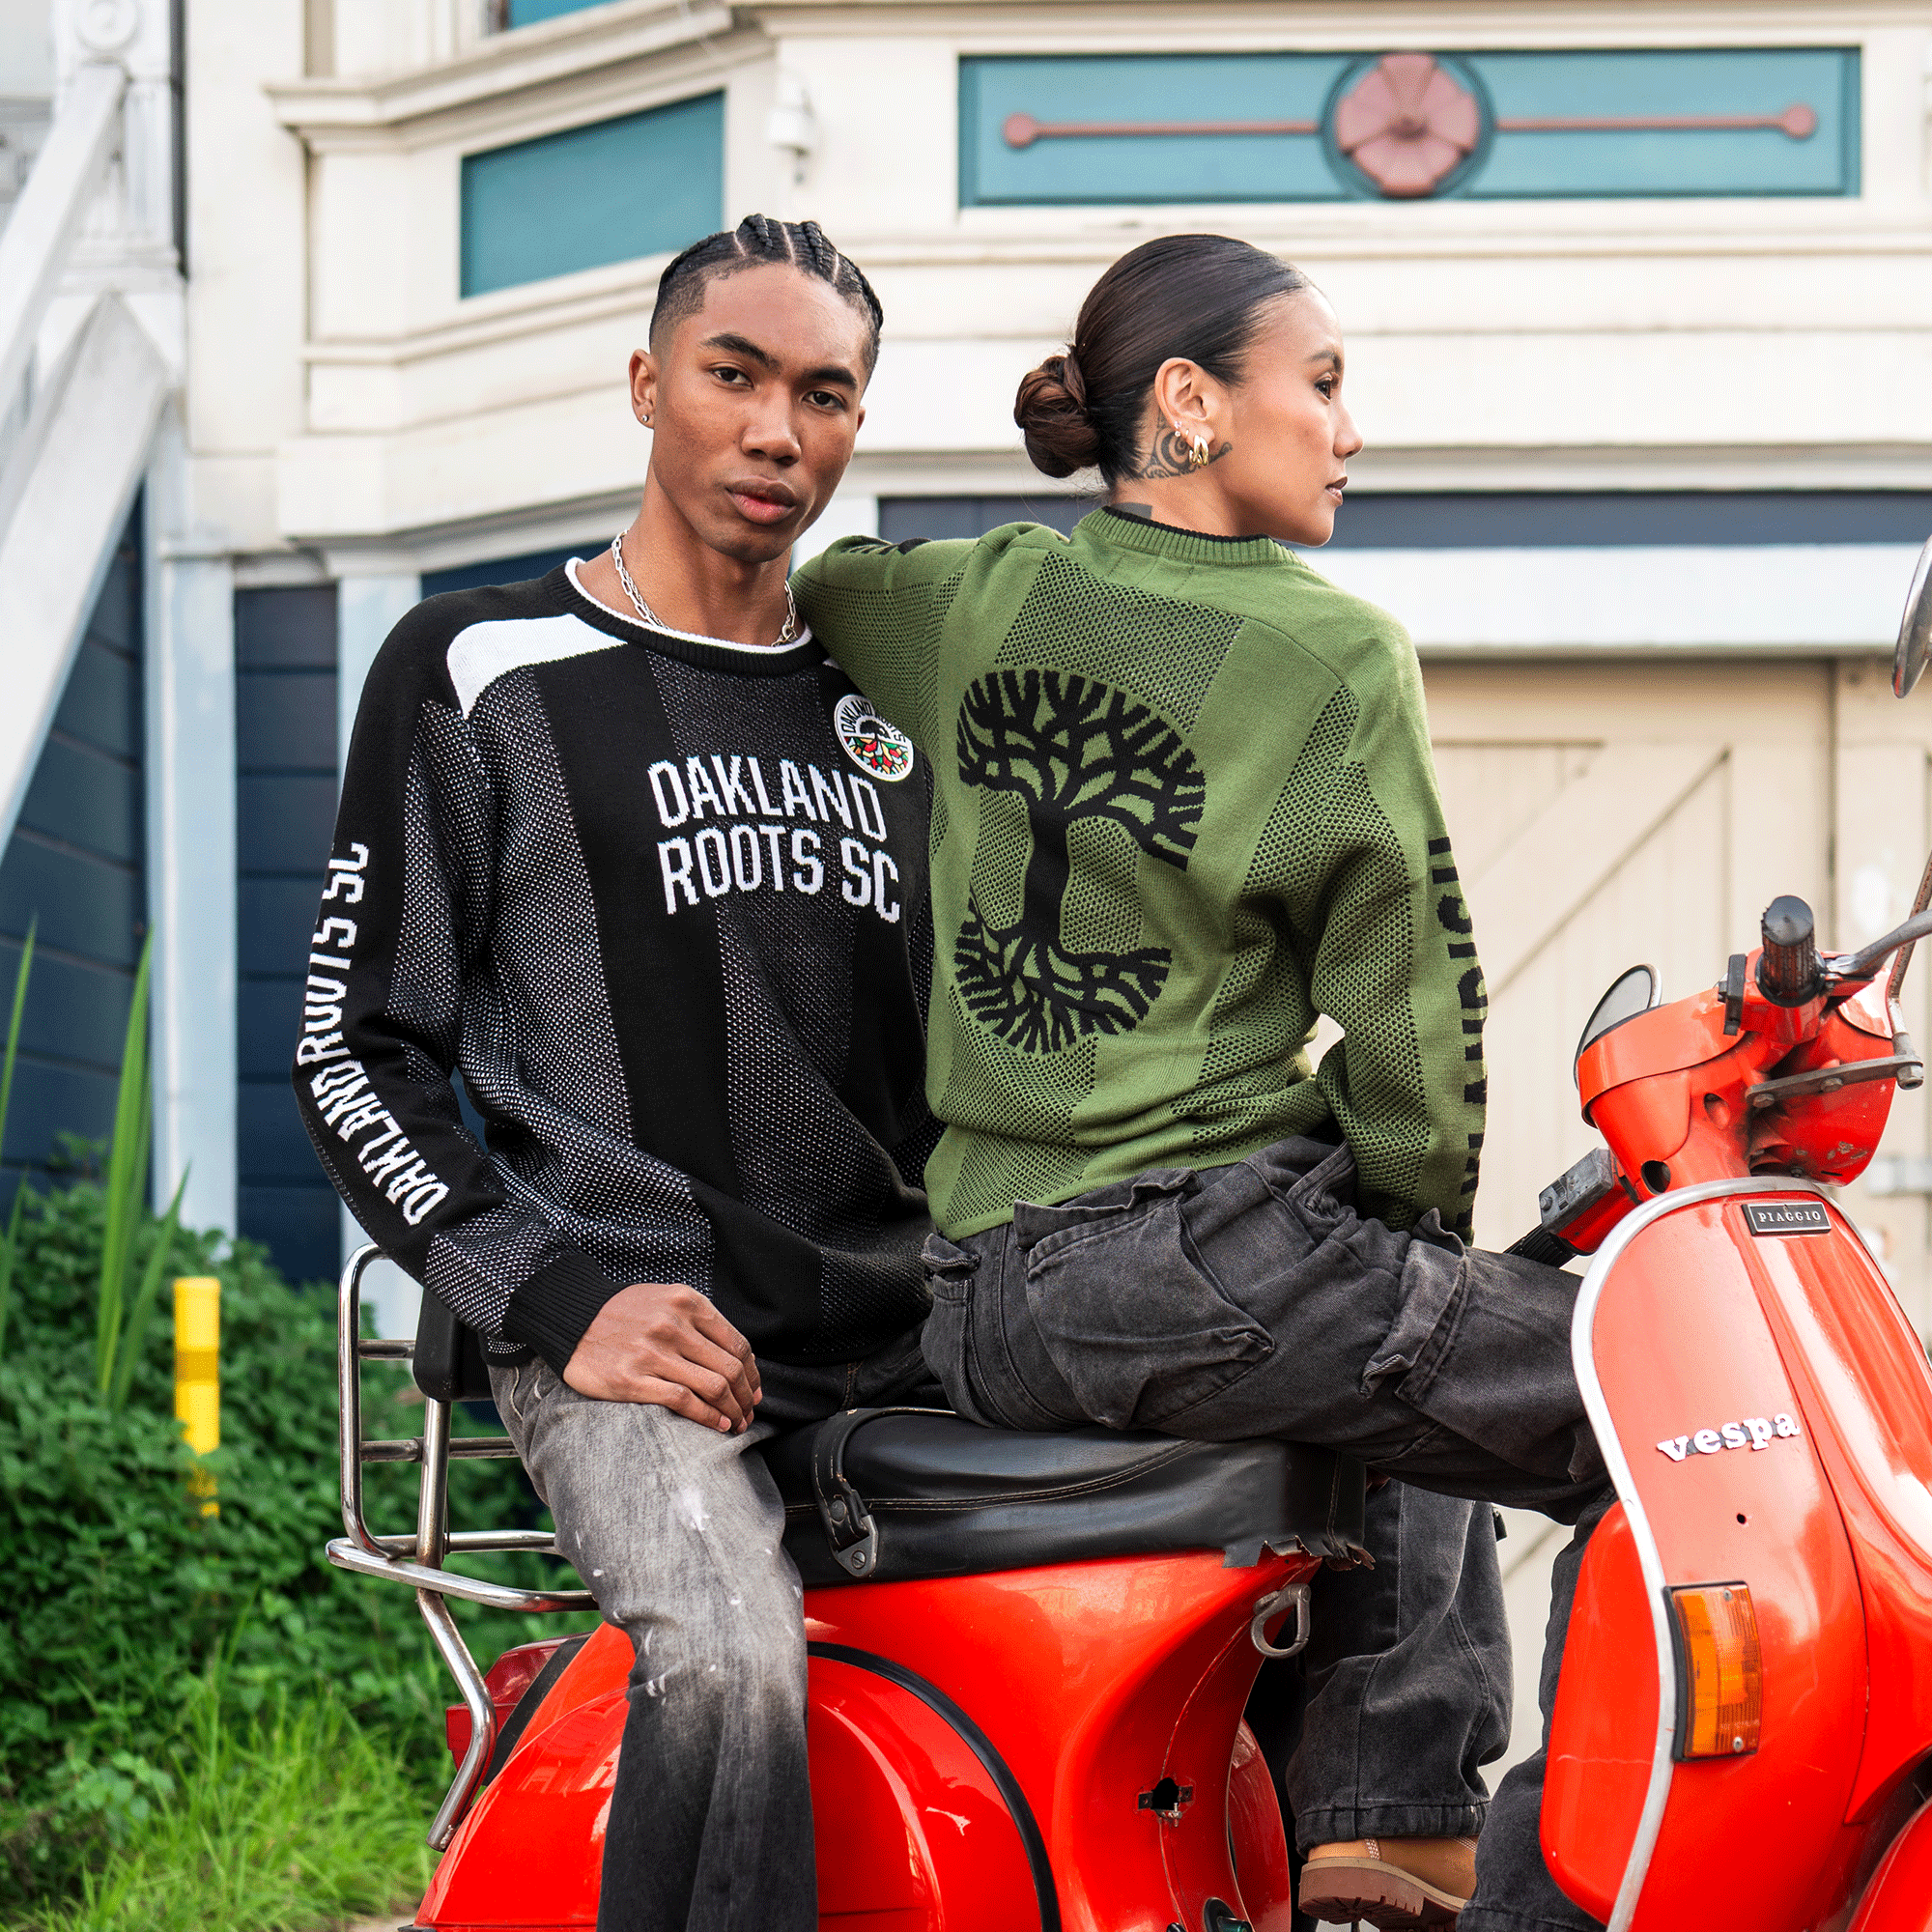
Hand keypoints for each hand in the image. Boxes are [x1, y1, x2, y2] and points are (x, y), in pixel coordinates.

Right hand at [563, 1283, 762, 1431]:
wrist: (571, 1318)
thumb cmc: (622, 1312)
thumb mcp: (665, 1300)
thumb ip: (699, 1321)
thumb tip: (737, 1358)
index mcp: (687, 1303)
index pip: (737, 1344)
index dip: (752, 1373)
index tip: (754, 1390)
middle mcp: (673, 1325)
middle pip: (730, 1369)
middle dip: (746, 1397)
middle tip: (749, 1413)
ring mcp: (653, 1353)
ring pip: (713, 1386)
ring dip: (732, 1411)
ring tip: (736, 1423)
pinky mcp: (632, 1379)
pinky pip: (683, 1400)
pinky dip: (707, 1416)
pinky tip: (717, 1425)